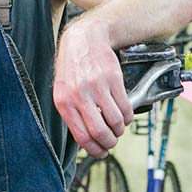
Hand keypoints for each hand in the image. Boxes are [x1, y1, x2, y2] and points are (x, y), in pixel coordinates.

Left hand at [53, 17, 133, 156]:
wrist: (84, 39)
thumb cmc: (73, 67)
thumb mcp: (64, 90)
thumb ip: (71, 114)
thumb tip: (84, 139)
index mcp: (64, 102)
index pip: (82, 136)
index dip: (95, 149)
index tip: (101, 152)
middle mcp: (79, 95)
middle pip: (101, 132)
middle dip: (110, 142)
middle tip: (112, 141)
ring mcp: (97, 87)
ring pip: (116, 121)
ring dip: (120, 129)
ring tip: (118, 127)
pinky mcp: (113, 79)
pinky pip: (125, 107)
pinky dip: (128, 116)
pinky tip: (124, 114)